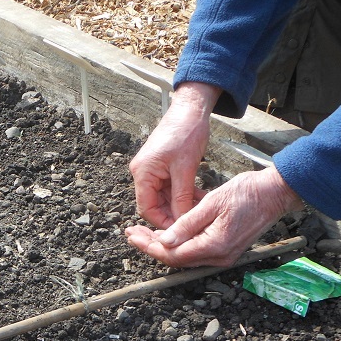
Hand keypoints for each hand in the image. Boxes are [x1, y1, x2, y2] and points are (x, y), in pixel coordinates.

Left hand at [124, 166, 303, 266]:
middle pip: (176, 259)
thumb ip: (187, 224)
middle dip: (152, 246)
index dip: (149, 246)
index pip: (173, 254)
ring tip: (143, 232)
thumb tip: (164, 241)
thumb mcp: (211, 203)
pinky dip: (179, 242)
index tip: (132, 236)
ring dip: (163, 245)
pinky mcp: (226, 249)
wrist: (276, 192)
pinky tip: (166, 232)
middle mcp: (219, 257)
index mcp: (215, 246)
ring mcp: (224, 255)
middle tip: (132, 234)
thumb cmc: (246, 192)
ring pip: (185, 256)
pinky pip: (196, 251)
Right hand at [129, 82, 221, 228]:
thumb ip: (181, 197)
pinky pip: (168, 188)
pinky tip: (196, 199)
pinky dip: (181, 195)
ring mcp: (151, 170)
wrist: (190, 109)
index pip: (146, 208)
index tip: (180, 230)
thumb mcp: (185, 169)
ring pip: (162, 198)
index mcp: (142, 173)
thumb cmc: (186, 133)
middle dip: (172, 215)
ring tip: (198, 211)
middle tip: (191, 223)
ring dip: (179, 205)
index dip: (162, 222)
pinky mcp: (160, 167)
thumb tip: (182, 221)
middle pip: (153, 205)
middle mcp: (142, 173)